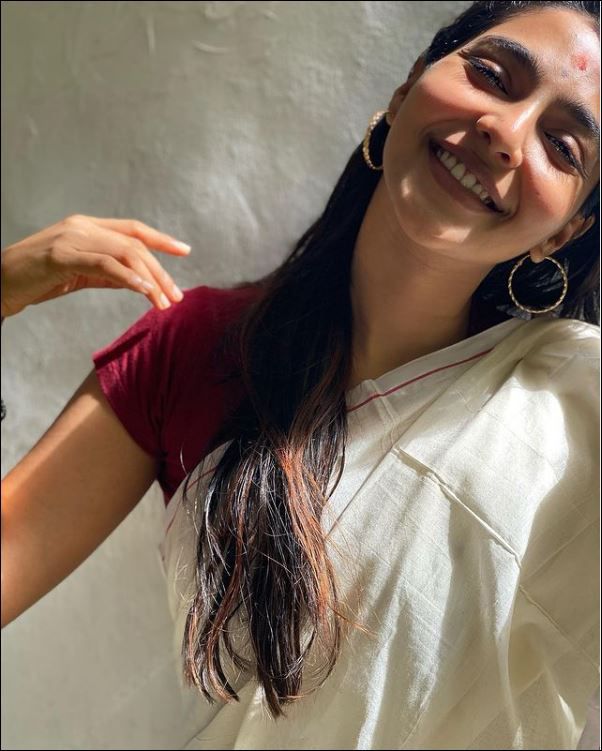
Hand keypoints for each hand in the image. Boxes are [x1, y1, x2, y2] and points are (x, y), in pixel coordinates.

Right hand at [0, 214, 191, 317]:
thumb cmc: (38, 278)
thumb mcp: (80, 273)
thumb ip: (109, 273)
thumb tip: (140, 280)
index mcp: (88, 227)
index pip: (133, 229)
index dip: (161, 239)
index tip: (185, 251)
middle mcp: (83, 226)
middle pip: (134, 244)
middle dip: (160, 271)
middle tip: (176, 296)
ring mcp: (72, 238)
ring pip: (124, 253)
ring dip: (149, 279)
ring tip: (164, 302)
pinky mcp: (62, 256)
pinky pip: (104, 265)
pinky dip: (127, 277)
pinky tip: (143, 291)